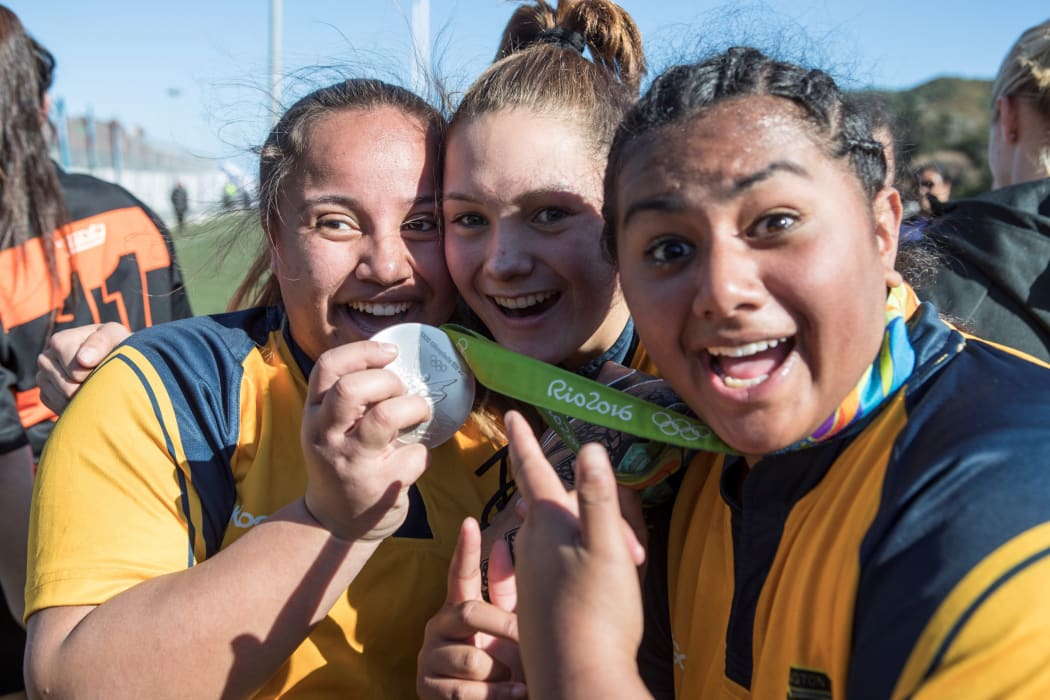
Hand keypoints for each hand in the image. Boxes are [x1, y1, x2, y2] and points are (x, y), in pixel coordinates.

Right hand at [36, 322, 130, 412]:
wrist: (114, 361)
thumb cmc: (115, 345)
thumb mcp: (115, 336)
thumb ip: (102, 342)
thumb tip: (83, 360)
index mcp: (59, 341)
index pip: (73, 367)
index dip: (92, 371)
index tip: (103, 364)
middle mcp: (46, 358)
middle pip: (67, 386)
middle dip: (90, 385)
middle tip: (101, 377)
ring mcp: (43, 377)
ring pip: (63, 398)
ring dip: (85, 396)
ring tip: (96, 385)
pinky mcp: (46, 394)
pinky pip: (59, 407)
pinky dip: (77, 405)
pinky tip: (87, 395)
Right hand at [300, 340, 432, 541]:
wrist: (335, 524)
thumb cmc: (343, 463)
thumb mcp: (330, 428)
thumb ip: (350, 399)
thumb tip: (395, 361)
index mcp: (313, 415)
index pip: (327, 367)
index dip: (363, 351)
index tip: (391, 353)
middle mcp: (326, 437)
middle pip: (351, 389)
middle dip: (388, 381)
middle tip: (402, 392)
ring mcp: (351, 463)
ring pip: (385, 417)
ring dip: (413, 407)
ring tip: (419, 413)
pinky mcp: (378, 487)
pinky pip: (414, 454)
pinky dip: (423, 454)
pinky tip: (412, 461)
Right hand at [417, 518, 524, 699]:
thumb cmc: (502, 666)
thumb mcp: (506, 631)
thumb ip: (504, 594)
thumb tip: (502, 545)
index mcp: (457, 607)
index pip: (460, 573)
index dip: (465, 549)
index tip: (470, 521)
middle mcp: (437, 626)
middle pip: (470, 612)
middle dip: (504, 627)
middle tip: (527, 641)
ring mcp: (428, 658)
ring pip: (472, 659)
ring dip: (501, 673)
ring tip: (512, 679)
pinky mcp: (425, 688)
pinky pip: (466, 690)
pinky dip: (497, 695)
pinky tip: (511, 693)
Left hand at [509, 411, 647, 696]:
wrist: (578, 679)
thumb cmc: (598, 613)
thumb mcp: (607, 548)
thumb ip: (598, 498)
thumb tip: (589, 448)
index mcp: (547, 524)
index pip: (532, 470)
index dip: (525, 439)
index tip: (511, 413)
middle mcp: (530, 545)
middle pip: (557, 510)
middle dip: (590, 514)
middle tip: (632, 549)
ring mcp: (529, 576)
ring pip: (560, 541)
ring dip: (591, 544)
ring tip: (624, 571)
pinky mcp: (535, 602)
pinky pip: (556, 568)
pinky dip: (582, 568)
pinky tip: (599, 592)